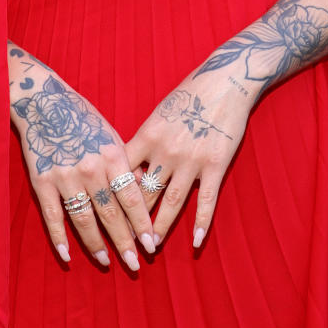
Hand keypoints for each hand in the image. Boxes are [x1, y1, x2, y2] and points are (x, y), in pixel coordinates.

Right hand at [9, 46, 156, 271]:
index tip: (152, 245)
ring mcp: (65, 176)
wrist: (43, 102)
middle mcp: (91, 168)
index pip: (132, 198)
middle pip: (111, 213)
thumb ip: (126, 164)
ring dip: (96, 244)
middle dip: (124, 242)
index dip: (142, 224)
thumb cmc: (82, 118)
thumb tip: (143, 189)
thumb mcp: (111, 135)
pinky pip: (52, 216)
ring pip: (84, 219)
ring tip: (106, 262)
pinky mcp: (42, 181)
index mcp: (112, 156)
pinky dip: (59, 237)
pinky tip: (67, 255)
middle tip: (135, 265)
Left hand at [124, 65, 253, 248]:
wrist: (226, 79)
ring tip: (152, 248)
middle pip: (143, 193)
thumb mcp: (158, 114)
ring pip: (172, 202)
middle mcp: (165, 151)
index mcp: (146, 136)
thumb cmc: (189, 93)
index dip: (111, 198)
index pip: (121, 175)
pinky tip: (196, 242)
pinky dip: (201, 223)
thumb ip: (144, 141)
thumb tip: (128, 167)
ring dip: (160, 228)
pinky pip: (207, 200)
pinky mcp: (216, 164)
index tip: (102, 218)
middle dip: (131, 222)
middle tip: (123, 244)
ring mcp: (191, 160)